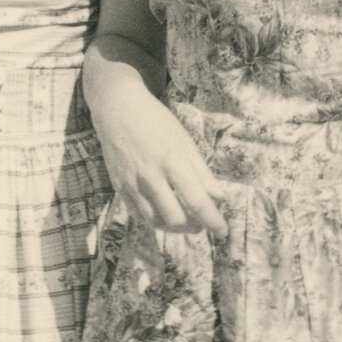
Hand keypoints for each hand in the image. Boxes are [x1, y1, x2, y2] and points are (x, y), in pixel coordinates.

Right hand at [92, 93, 226, 235]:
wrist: (118, 109)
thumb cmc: (156, 122)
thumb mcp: (184, 140)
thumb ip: (202, 172)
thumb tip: (219, 198)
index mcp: (172, 161)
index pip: (197, 201)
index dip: (212, 220)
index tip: (223, 232)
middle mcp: (151, 176)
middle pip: (176, 219)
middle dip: (193, 227)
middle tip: (202, 222)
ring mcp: (132, 184)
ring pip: (156, 222)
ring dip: (175, 227)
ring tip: (185, 220)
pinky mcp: (119, 187)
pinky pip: (139, 215)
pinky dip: (155, 220)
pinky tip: (164, 213)